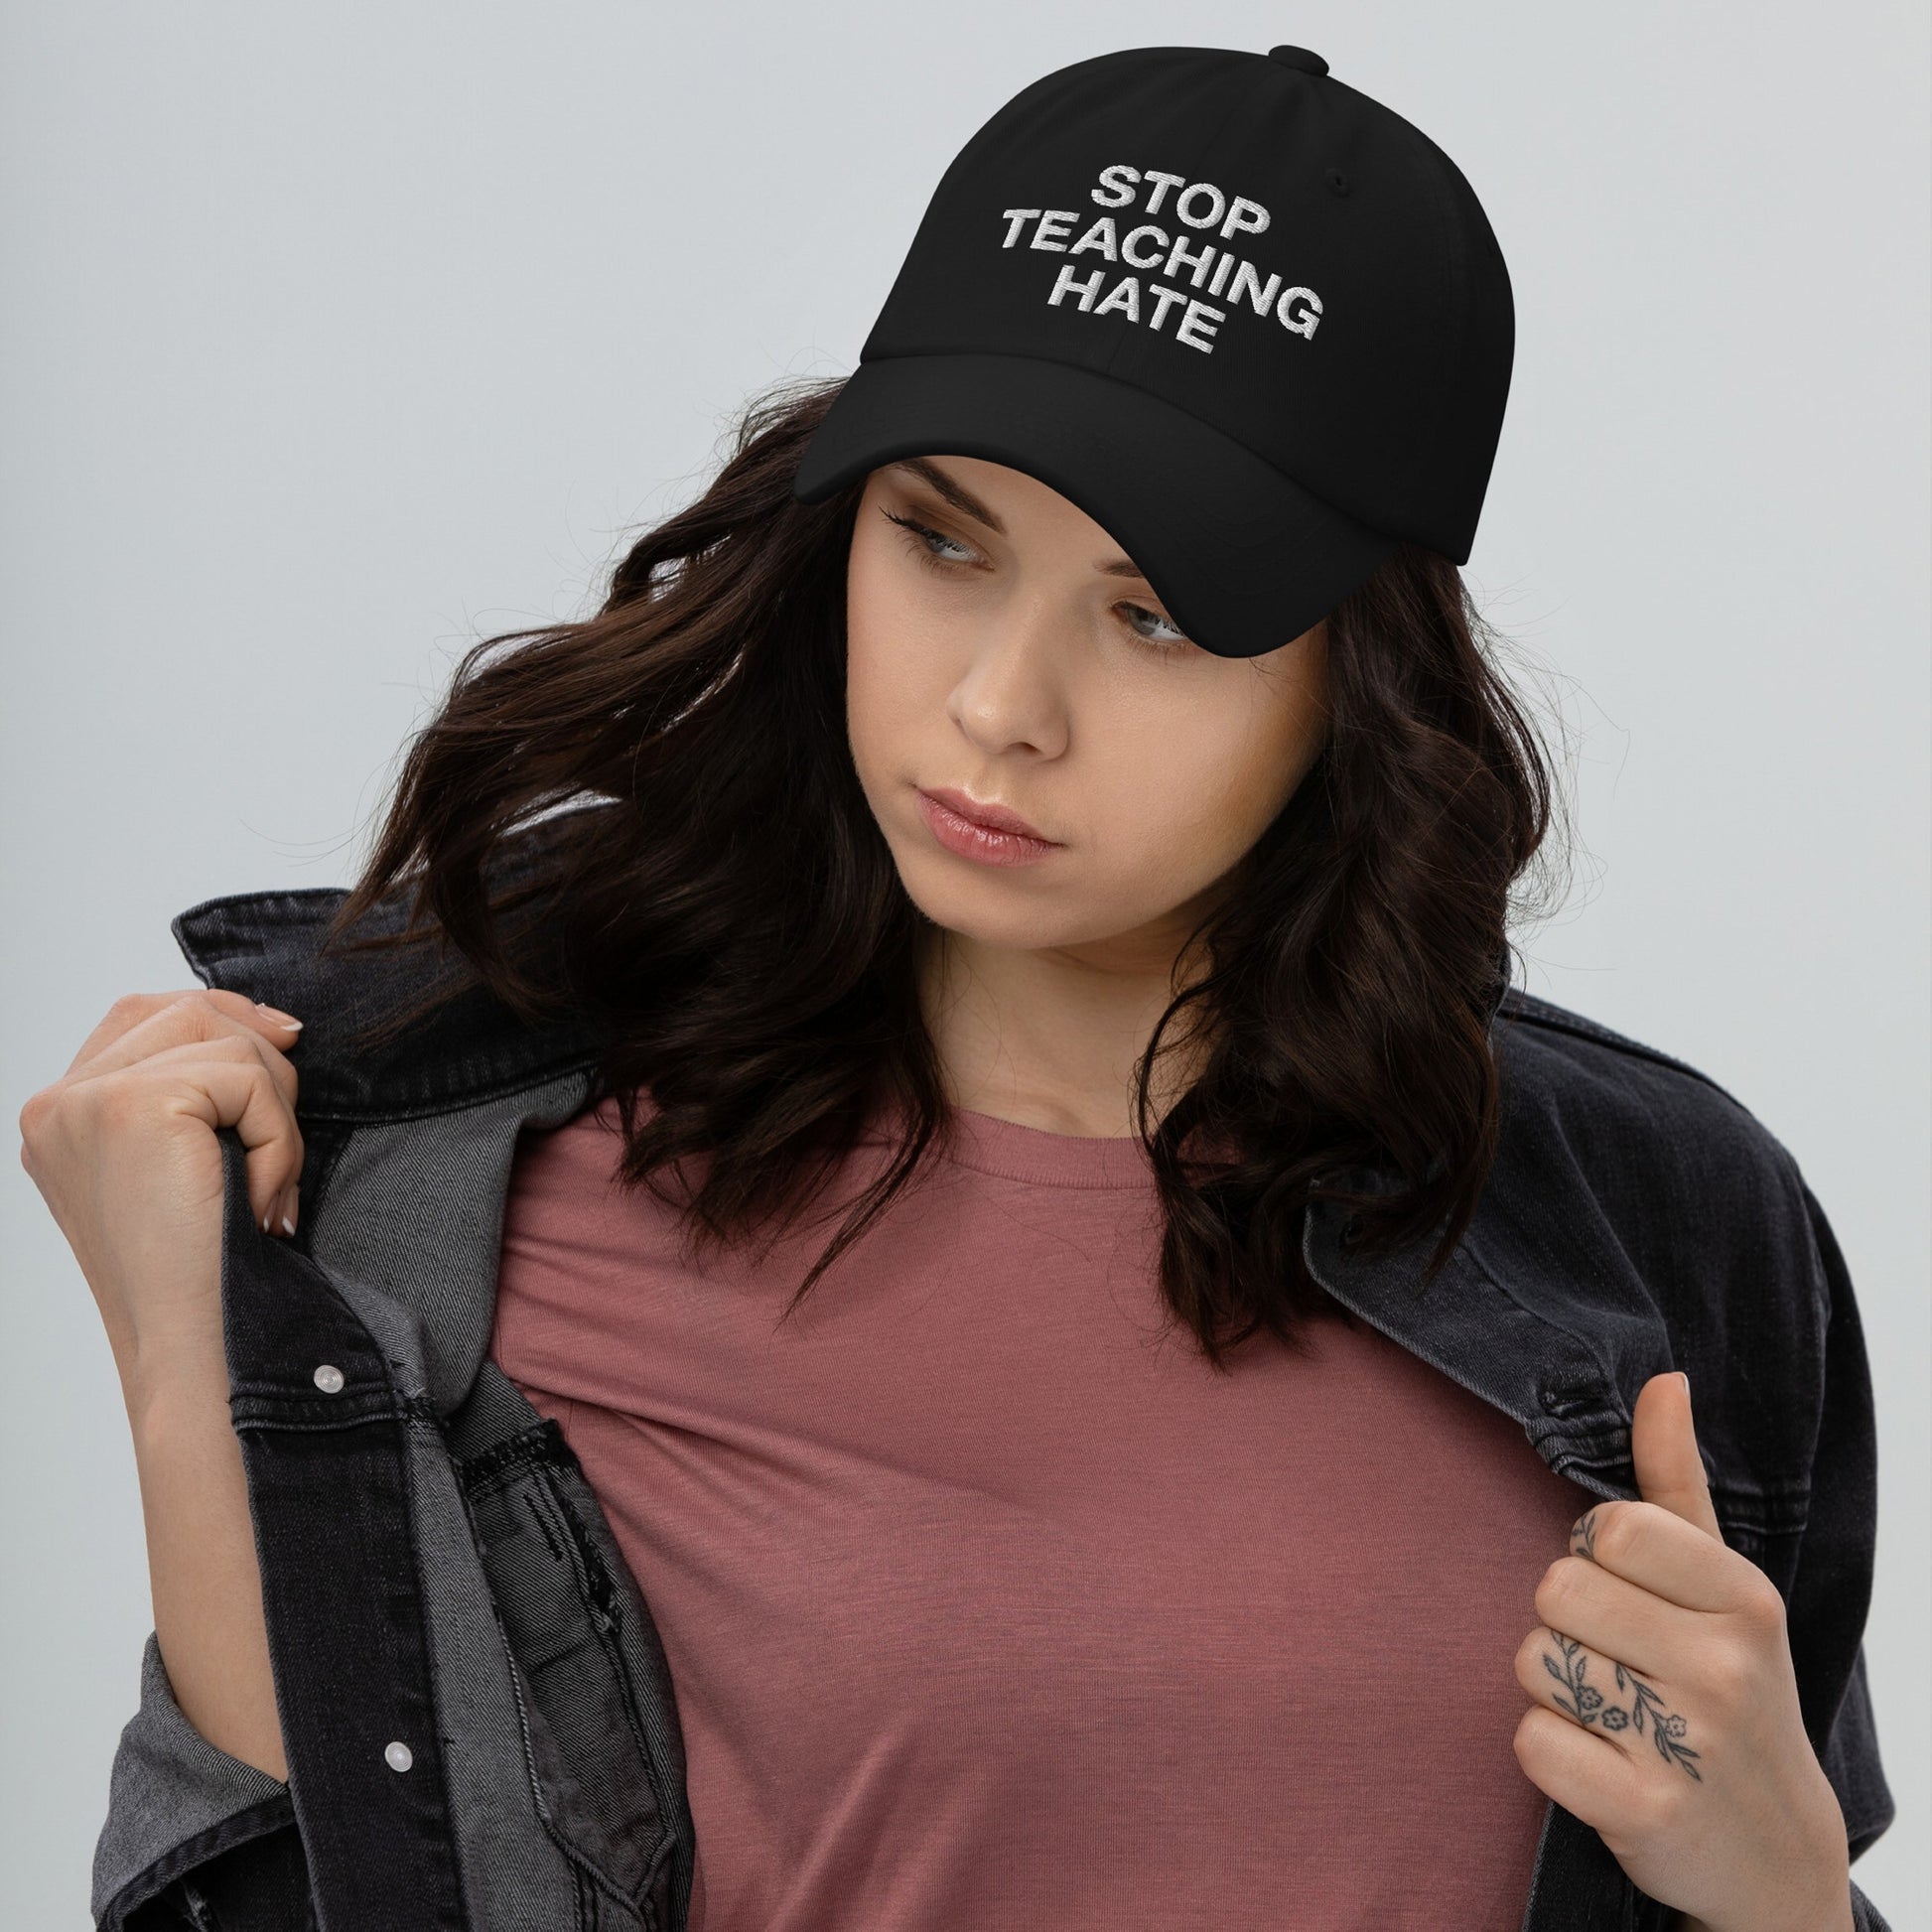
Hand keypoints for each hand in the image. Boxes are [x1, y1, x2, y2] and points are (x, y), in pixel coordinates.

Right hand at [18, 988, 306, 1398]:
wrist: (197, 1354)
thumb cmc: (206, 1276)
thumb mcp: (187, 1167)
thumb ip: (199, 1092)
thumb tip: (275, 1023)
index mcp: (60, 1118)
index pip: (146, 1014)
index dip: (224, 1017)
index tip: (285, 1043)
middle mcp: (57, 1106)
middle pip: (186, 1010)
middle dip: (261, 1063)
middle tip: (281, 1150)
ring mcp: (85, 1103)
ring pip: (225, 1037)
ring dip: (276, 1110)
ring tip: (268, 1186)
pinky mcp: (131, 1107)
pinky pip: (248, 1079)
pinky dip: (279, 1138)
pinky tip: (261, 1201)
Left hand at [1512, 1370, 1853, 1931]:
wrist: (1776, 1854)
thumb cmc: (1731, 1691)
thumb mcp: (1723, 1586)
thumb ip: (1677, 1481)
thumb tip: (1664, 1380)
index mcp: (1743, 1597)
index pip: (1609, 1527)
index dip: (1596, 1558)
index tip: (1633, 1597)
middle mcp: (1724, 1666)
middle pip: (1556, 1591)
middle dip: (1567, 1625)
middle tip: (1620, 1664)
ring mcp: (1688, 1743)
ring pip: (1534, 1661)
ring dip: (1555, 1689)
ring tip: (1615, 1716)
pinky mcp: (1645, 1811)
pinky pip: (1531, 1740)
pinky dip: (1548, 1752)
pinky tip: (1601, 1764)